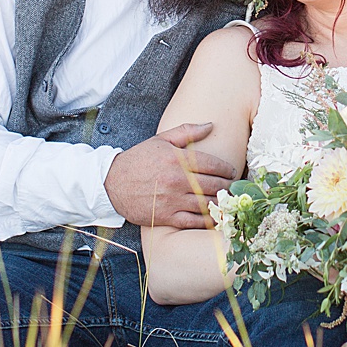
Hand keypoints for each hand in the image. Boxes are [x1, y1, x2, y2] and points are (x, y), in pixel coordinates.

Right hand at [104, 122, 236, 227]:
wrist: (111, 183)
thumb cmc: (138, 159)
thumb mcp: (161, 140)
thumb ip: (187, 131)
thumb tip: (211, 125)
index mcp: (177, 160)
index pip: (213, 165)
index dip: (227, 169)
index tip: (232, 172)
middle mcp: (177, 181)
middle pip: (214, 185)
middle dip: (228, 187)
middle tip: (235, 188)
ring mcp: (173, 201)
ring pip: (207, 204)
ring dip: (222, 203)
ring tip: (229, 201)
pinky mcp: (167, 217)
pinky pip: (194, 221)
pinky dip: (208, 220)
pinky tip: (217, 217)